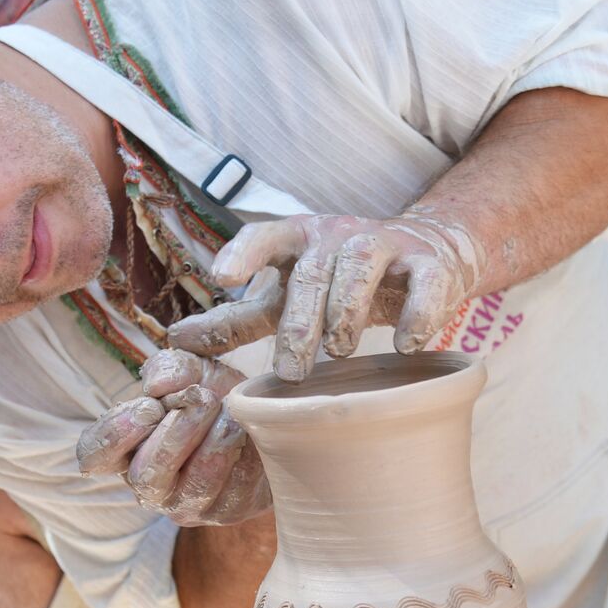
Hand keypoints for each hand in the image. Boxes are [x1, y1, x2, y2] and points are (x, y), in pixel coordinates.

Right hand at [76, 349, 271, 526]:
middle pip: (146, 476)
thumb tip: (156, 385)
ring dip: (213, 442)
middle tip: (202, 398)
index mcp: (125, 450)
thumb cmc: (212, 396)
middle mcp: (149, 485)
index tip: (149, 406)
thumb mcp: (190, 369)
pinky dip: (240, 454)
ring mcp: (187, 504)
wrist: (262, 418)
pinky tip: (244, 430)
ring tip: (228, 410)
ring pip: (194, 486)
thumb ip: (169, 368)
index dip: (116, 434)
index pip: (94, 457)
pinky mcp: (226, 510)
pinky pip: (233, 490)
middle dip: (176, 434)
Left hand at [167, 210, 483, 381]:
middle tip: (289, 372)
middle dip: (300, 325)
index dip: (244, 252)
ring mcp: (386, 244)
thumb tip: (177, 341)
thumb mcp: (284, 297)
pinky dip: (416, 314)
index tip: (224, 276)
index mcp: (297, 240)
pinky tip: (406, 345)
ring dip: (347, 315)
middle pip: (312, 274)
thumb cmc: (337, 285)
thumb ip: (235, 320)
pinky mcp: (430, 263)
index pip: (265, 235)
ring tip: (339, 352)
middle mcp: (338, 235)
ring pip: (360, 271)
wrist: (426, 258)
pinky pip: (424, 284)